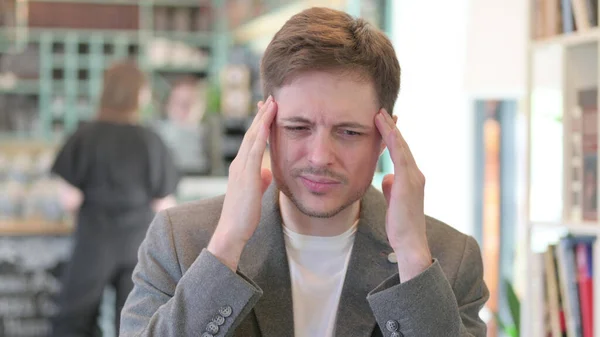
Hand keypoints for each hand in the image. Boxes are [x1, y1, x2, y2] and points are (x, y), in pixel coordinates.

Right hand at [207, 96, 276, 270]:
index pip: (251, 141)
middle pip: (251, 133)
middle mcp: (239, 164)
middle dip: (261, 115)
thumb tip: (268, 171)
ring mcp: (241, 167)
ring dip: (263, 118)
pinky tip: (268, 121)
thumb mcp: (255, 194)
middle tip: (269, 98)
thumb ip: (260, 180)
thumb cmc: (243, 216)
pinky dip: (261, 132)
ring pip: (252, 136)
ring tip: (272, 102)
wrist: (232, 231)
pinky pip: (255, 148)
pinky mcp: (246, 174)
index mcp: (241, 168)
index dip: (259, 125)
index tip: (267, 110)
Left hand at [374, 109, 431, 281]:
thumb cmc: (400, 225)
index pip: (400, 152)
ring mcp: (413, 178)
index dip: (392, 136)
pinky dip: (394, 142)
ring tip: (380, 114)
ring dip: (390, 129)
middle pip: (401, 145)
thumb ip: (392, 187)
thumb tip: (387, 177)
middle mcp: (415, 175)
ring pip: (401, 147)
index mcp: (411, 179)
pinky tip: (387, 131)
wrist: (409, 242)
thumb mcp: (393, 201)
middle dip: (391, 127)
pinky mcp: (408, 183)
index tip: (383, 121)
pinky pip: (401, 157)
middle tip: (381, 110)